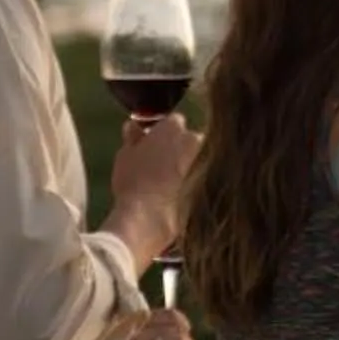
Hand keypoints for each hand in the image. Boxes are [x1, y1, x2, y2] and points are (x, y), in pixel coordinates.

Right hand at [109, 115, 199, 274]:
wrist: (148, 218)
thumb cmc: (132, 183)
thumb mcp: (125, 156)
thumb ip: (133, 138)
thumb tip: (133, 127)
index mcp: (173, 127)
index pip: (174, 121)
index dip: (164, 133)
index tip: (155, 145)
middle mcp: (194, 139)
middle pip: (191, 138)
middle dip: (181, 148)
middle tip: (162, 165)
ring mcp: (206, 162)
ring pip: (200, 159)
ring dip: (190, 166)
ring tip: (170, 184)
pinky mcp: (213, 184)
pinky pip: (205, 179)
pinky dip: (196, 184)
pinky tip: (180, 196)